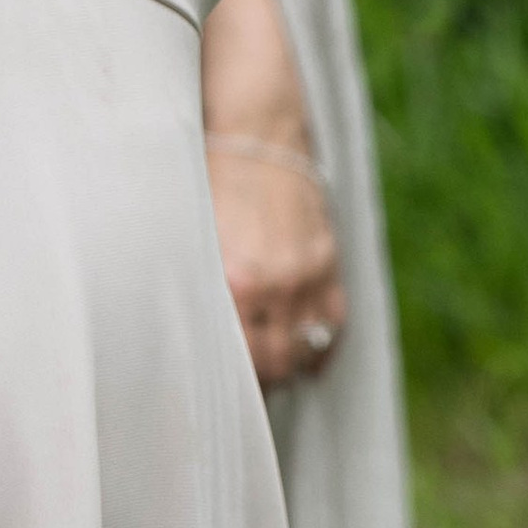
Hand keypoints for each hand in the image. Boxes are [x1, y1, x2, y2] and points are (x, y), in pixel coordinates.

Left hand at [208, 141, 348, 389]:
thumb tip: (194, 336)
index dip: (230, 387)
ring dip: (288, 368)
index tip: (218, 398)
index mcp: (235, 281)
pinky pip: (333, 326)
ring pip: (304, 351)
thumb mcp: (196, 234)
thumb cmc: (212, 178)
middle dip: (260, 383)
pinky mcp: (330, 263)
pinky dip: (319, 347)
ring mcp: (309, 276)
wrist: (258, 128)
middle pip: (274, 364)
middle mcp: (276, 285)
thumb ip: (202, 286)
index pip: (239, 361)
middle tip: (242, 394)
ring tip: (269, 373)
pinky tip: (303, 354)